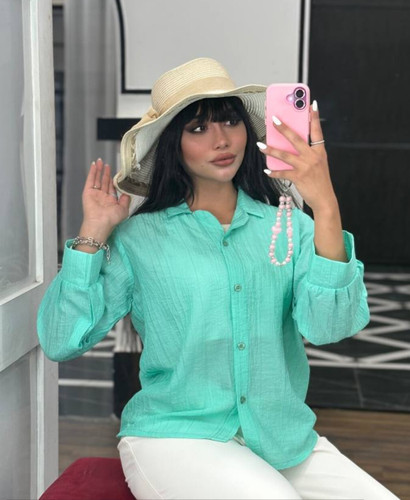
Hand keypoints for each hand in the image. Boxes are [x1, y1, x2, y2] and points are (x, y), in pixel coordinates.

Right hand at [80, 158, 130, 240]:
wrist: (100, 222)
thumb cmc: (112, 218)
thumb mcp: (123, 209)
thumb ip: (126, 200)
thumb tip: (127, 192)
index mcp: (110, 201)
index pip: (112, 188)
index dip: (113, 180)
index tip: (116, 172)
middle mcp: (102, 197)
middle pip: (104, 182)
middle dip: (105, 173)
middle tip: (107, 164)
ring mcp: (95, 194)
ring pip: (97, 179)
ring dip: (99, 170)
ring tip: (101, 161)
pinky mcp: (88, 192)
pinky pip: (90, 180)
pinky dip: (92, 172)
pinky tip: (94, 165)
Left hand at [259, 102, 346, 260]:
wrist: (324, 199)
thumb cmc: (319, 181)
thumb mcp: (319, 164)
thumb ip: (308, 153)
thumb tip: (290, 145)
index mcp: (320, 151)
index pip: (318, 131)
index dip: (314, 117)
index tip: (311, 104)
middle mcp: (313, 157)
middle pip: (296, 139)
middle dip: (284, 128)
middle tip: (274, 120)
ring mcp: (306, 167)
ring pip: (285, 155)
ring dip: (271, 150)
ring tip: (260, 145)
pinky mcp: (299, 177)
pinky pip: (283, 173)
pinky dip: (274, 172)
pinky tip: (266, 170)